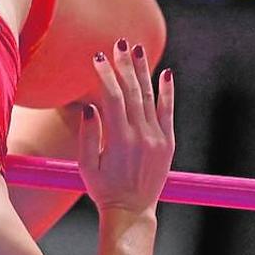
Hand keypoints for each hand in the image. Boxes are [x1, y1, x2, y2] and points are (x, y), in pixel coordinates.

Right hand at [78, 39, 174, 215]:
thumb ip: (88, 136)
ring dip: (143, 72)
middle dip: (125, 65)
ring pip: (150, 98)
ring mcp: (157, 139)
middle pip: (133, 92)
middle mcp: (141, 136)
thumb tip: (90, 107)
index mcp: (118, 141)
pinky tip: (166, 74)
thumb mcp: (86, 167)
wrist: (132, 211)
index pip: (113, 97)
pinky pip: (168, 112)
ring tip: (137, 50)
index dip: (105, 75)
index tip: (98, 57)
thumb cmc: (103, 189)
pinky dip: (167, 92)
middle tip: (120, 43)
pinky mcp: (168, 143)